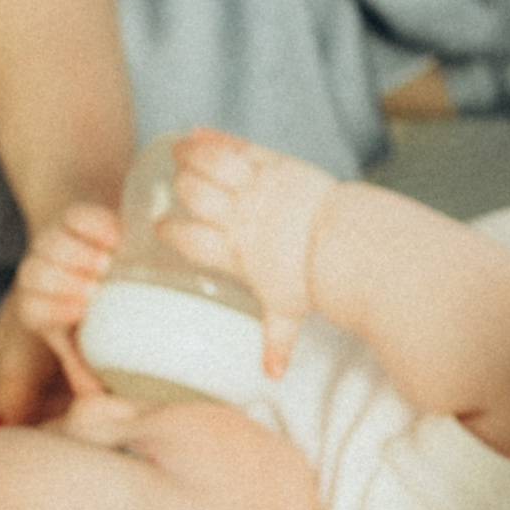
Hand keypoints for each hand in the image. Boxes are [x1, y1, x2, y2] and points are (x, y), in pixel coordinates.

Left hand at [0, 200, 118, 422]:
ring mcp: (54, 242)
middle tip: (99, 284)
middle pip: (37, 273)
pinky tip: (115, 233)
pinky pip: (76, 217)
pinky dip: (94, 223)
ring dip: (81, 251)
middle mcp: (40, 274)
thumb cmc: (98, 308)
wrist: (107, 245)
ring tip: (110, 262)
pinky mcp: (73, 213)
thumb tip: (91, 414)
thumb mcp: (89, 344)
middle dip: (66, 278)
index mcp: (40, 310)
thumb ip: (88, 375)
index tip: (82, 309)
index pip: (33, 309)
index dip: (52, 306)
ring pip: (53, 243)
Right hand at [157, 129, 337, 376]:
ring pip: (211, 165)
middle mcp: (241, 217)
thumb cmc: (315, 279)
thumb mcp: (289, 311)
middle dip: (181, 190)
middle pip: (194, 196)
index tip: (162, 229)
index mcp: (235, 252)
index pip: (188, 240)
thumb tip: (272, 375)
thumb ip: (274, 339)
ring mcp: (257, 188)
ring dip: (189, 156)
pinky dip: (213, 139)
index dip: (171, 233)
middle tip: (178, 189)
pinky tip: (196, 133)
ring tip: (177, 152)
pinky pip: (235, 147)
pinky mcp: (274, 164)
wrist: (347, 245)